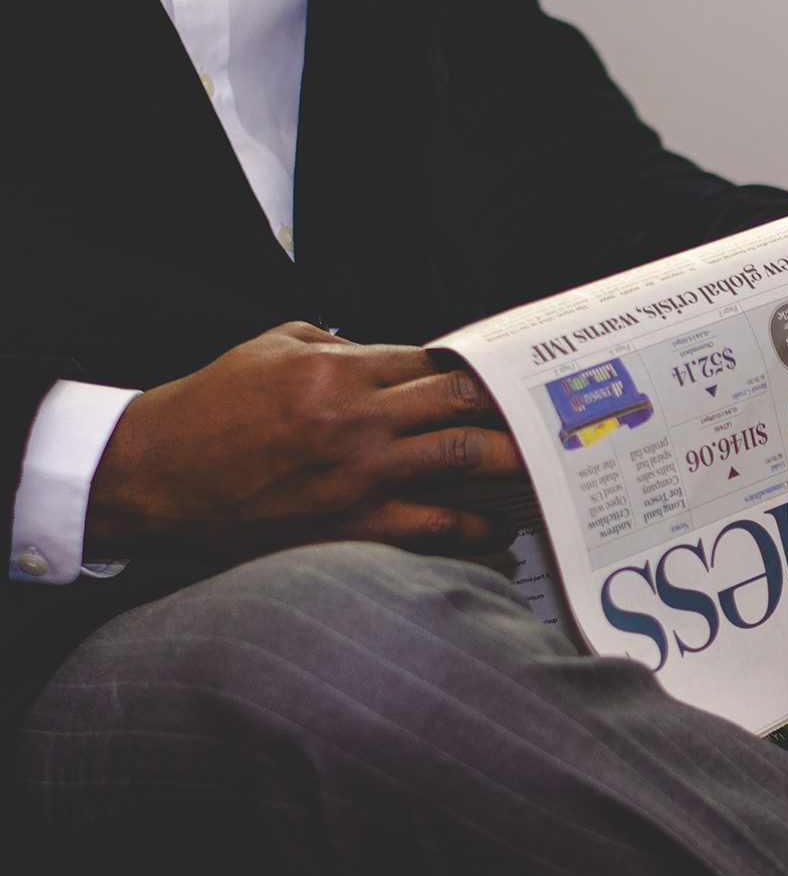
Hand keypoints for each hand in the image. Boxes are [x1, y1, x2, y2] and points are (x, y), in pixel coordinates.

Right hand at [88, 322, 524, 561]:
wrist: (156, 477)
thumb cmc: (209, 410)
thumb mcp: (269, 348)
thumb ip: (336, 345)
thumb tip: (392, 354)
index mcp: (337, 371)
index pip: (432, 362)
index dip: (472, 368)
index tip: (500, 377)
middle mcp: (357, 421)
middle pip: (461, 403)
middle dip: (507, 406)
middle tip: (543, 414)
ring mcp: (358, 477)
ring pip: (462, 459)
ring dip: (511, 461)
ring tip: (541, 465)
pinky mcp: (350, 527)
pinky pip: (434, 528)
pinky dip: (475, 529)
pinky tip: (498, 529)